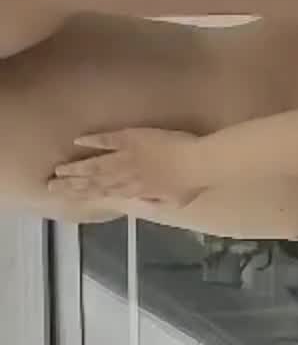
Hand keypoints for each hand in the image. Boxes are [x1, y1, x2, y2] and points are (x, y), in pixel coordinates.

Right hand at [48, 128, 205, 208]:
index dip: (84, 196)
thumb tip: (133, 206)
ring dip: (76, 166)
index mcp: (135, 191)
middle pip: (93, 181)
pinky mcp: (132, 137)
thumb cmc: (190, 184)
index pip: (104, 195)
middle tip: (51, 184)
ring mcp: (128, 156)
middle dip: (71, 184)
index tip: (67, 198)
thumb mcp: (172, 203)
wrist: (199, 163)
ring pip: (96, 163)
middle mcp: (126, 176)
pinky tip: (78, 140)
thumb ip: (151, 204)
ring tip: (58, 169)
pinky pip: (108, 139)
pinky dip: (93, 140)